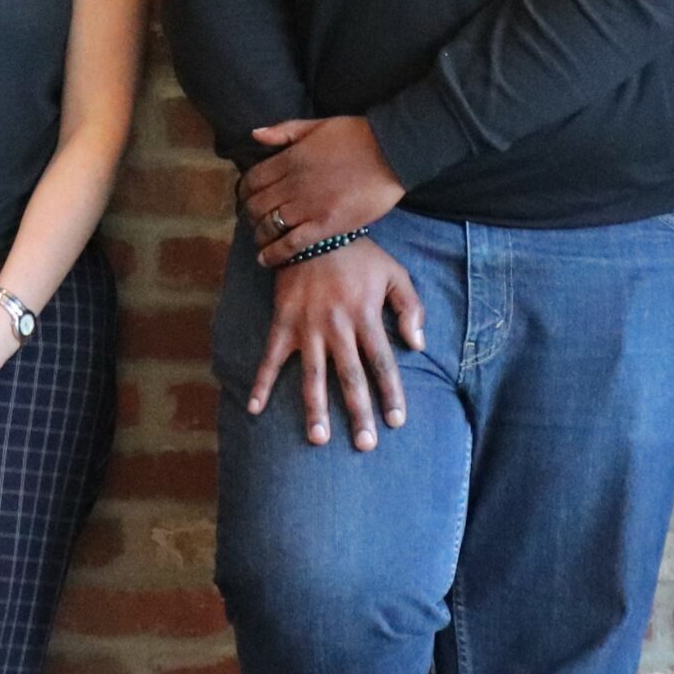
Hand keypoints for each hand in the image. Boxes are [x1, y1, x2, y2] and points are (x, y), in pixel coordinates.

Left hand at [244, 116, 406, 267]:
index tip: (248, 199)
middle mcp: (293, 184)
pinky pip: (291, 244)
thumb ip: (284, 131)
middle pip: (256, 205)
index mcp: (290, 159)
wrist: (392, 153)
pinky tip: (268, 258)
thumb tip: (254, 135)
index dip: (245, 192)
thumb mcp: (318, 125)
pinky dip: (274, 254)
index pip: (252, 180)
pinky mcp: (325, 225)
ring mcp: (308, 206)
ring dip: (260, 235)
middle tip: (255, 221)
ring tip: (262, 240)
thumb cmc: (358, 136)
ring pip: (269, 226)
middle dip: (250, 215)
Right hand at [248, 238, 425, 450]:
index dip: (391, 394)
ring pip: (312, 375)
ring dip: (315, 408)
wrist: (314, 228)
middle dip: (358, 412)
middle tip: (365, 444)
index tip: (396, 422)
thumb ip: (410, 307)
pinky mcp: (283, 322)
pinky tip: (255, 409)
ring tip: (318, 438)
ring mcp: (307, 326)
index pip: (382, 363)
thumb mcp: (394, 273)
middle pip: (350, 377)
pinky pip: (270, 357)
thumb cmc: (359, 255)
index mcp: (366, 316)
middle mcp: (337, 326)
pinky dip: (261, 383)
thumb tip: (419, 344)